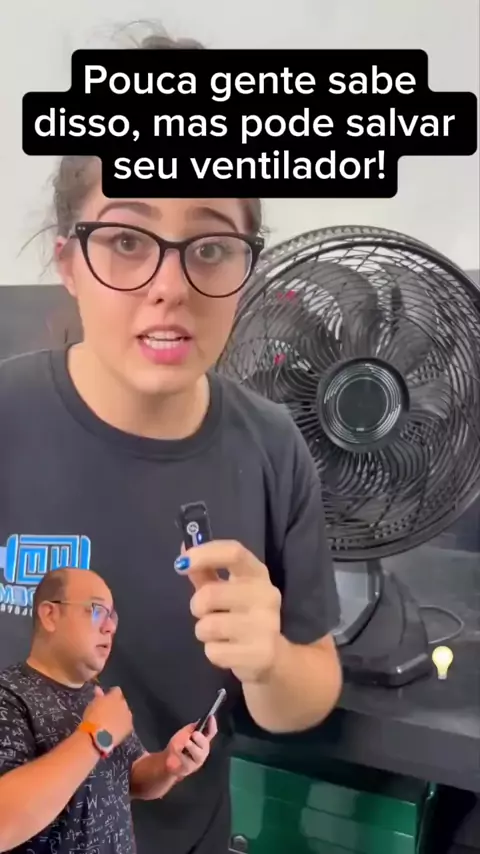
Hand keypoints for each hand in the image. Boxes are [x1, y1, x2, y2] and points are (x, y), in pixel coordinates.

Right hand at [83, 686, 132, 747]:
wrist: (98, 737)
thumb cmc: (91, 718)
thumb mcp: (92, 705)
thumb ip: (98, 696)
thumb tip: (98, 689)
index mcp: (115, 696)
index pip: (116, 690)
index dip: (111, 694)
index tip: (106, 699)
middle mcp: (124, 703)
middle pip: (122, 701)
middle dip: (116, 705)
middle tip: (107, 712)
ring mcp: (128, 715)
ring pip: (125, 712)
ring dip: (120, 715)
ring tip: (111, 723)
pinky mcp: (129, 727)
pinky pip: (127, 724)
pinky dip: (122, 725)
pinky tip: (115, 730)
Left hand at [164, 716, 216, 778]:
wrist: (167, 761)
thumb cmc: (177, 746)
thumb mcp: (183, 733)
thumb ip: (191, 728)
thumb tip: (200, 721)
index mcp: (202, 739)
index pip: (211, 732)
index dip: (212, 725)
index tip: (211, 717)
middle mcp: (203, 750)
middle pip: (206, 744)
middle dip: (201, 738)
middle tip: (194, 734)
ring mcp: (197, 760)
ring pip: (199, 754)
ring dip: (192, 747)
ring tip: (186, 743)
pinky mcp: (190, 768)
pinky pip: (188, 762)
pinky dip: (183, 756)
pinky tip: (179, 753)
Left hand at [175, 540, 281, 683]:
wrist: (272, 656)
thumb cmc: (242, 614)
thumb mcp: (227, 588)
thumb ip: (206, 571)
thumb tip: (183, 547)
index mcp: (258, 573)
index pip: (234, 552)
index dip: (204, 554)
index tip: (181, 564)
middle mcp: (266, 595)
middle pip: (211, 593)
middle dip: (197, 605)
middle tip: (203, 612)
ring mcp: (266, 626)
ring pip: (208, 626)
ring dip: (204, 631)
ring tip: (219, 633)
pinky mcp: (260, 654)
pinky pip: (214, 652)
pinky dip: (213, 652)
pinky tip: (228, 649)